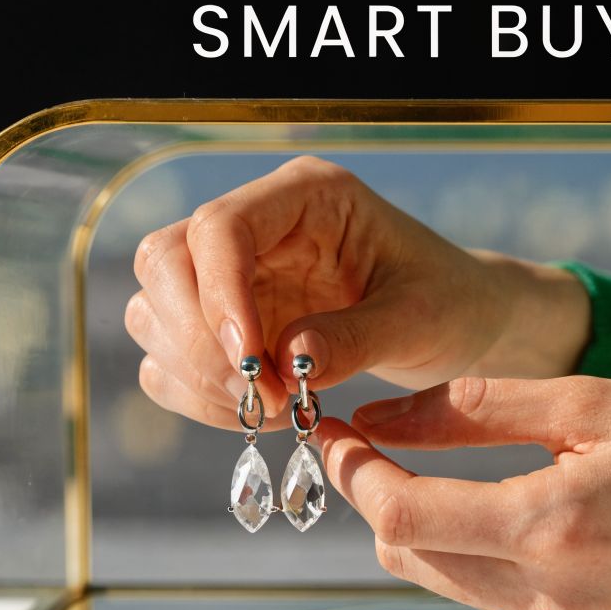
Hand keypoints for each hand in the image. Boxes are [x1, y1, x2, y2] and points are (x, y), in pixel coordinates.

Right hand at [125, 156, 588, 429]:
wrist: (456, 322)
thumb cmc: (446, 302)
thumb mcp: (420, 319)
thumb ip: (357, 338)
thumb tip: (286, 360)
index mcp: (305, 196)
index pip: (221, 227)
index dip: (219, 296)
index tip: (252, 364)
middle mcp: (257, 225)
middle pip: (165, 261)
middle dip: (197, 340)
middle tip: (262, 399)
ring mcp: (232, 274)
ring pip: (154, 311)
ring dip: (196, 373)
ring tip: (272, 409)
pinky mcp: (222, 323)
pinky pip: (169, 359)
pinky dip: (198, 395)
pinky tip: (258, 413)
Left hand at [316, 376, 610, 609]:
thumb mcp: (594, 400)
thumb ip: (472, 408)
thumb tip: (380, 414)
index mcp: (556, 527)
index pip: (403, 518)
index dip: (354, 472)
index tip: (337, 430)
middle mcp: (553, 600)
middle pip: (410, 557)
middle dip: (381, 497)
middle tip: (381, 440)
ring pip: (446, 582)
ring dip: (427, 526)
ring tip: (449, 468)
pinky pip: (493, 601)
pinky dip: (477, 553)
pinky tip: (511, 510)